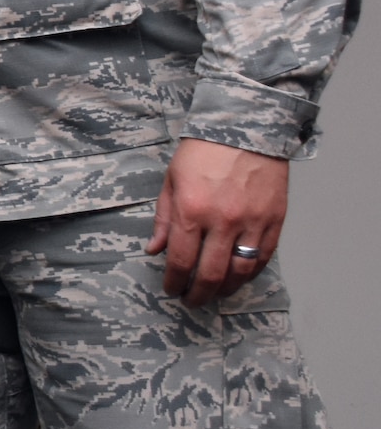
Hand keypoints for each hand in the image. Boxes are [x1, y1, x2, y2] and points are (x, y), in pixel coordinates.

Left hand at [144, 137, 288, 306]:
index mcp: (192, 210)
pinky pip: (264, 257)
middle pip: (212, 273)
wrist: (244, 127)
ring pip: (241, 271)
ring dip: (226, 289)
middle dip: (199, 293)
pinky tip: (240, 277)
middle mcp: (223, 220)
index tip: (172, 289)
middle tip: (192, 301)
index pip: (182, 261)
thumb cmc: (202, 151)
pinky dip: (251, 273)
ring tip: (215, 293)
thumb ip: (164, 219)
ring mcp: (252, 221)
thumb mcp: (171, 181)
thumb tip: (154, 250)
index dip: (175, 282)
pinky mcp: (275, 219)